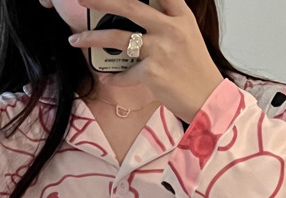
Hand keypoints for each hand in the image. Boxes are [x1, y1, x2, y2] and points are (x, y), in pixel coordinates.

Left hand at [69, 0, 223, 124]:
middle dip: (101, 1)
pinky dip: (113, 78)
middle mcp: (170, 29)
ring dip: (93, 39)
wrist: (209, 100)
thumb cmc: (197, 71)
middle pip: (130, 6)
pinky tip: (107, 78)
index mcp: (181, 16)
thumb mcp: (188, 37)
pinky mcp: (153, 73)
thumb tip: (137, 18)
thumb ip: (167, 22)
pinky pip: (124, 74)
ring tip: (76, 41)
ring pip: (118, 39)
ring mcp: (161, 50)